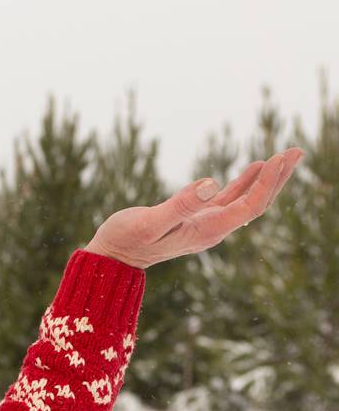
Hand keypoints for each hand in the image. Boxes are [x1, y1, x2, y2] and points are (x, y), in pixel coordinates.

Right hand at [85, 147, 304, 268]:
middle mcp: (214, 229)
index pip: (248, 206)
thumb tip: (211, 184)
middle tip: (298, 151)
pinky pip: (231, 200)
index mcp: (207, 230)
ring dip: (268, 179)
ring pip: (248, 201)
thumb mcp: (148, 221)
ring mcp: (208, 224)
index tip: (279, 158)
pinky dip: (247, 183)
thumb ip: (179, 205)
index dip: (266, 182)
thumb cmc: (125, 240)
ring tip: (286, 155)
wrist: (112, 259)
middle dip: (279, 178)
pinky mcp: (198, 219)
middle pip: (257, 204)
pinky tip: (256, 168)